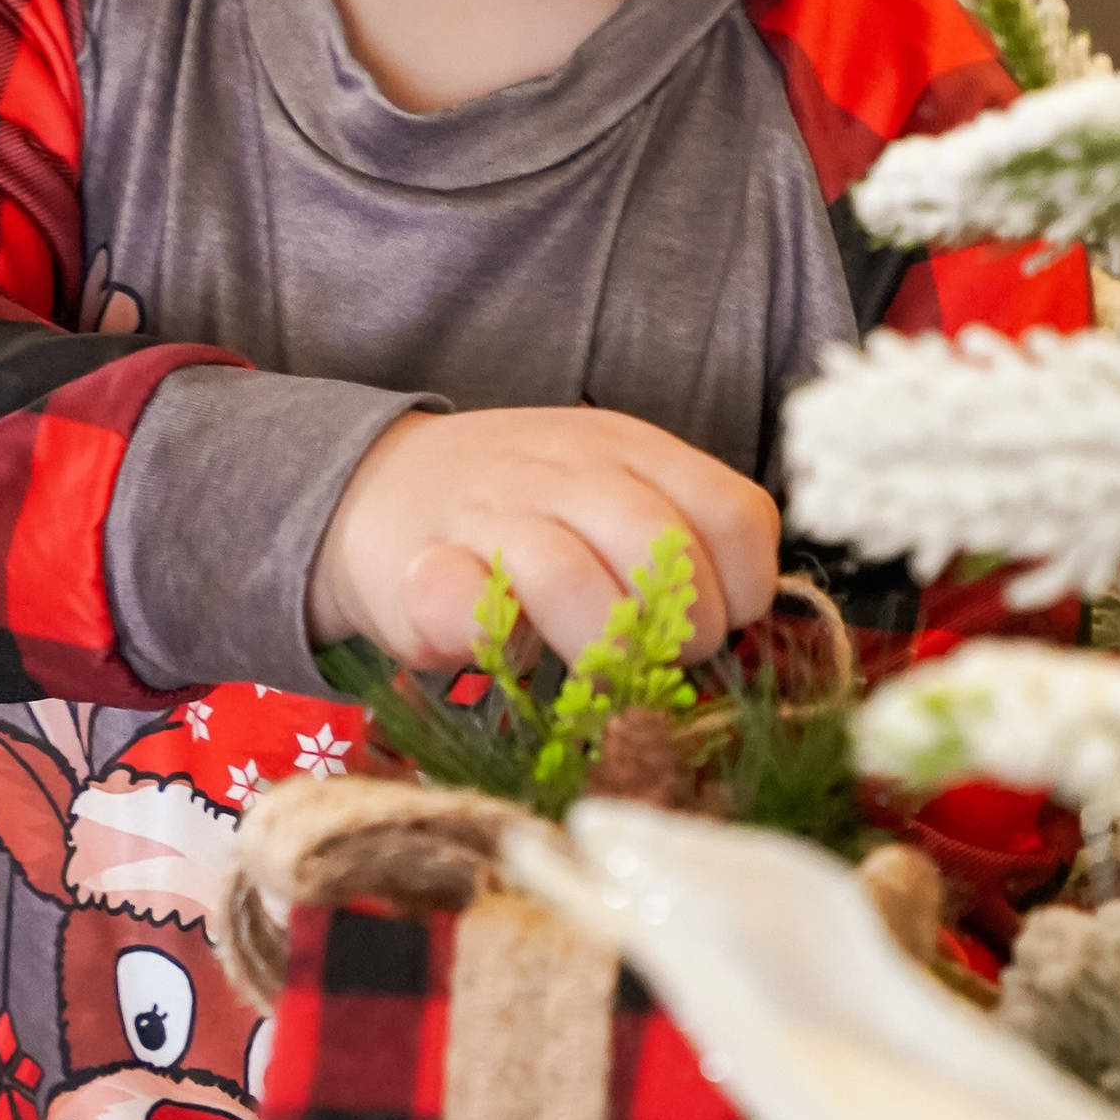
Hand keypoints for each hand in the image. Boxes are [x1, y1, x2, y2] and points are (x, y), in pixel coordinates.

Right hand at [307, 407, 778, 671]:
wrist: (378, 485)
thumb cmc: (524, 510)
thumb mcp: (611, 492)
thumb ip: (677, 537)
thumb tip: (739, 626)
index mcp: (630, 448)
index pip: (733, 514)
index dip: (741, 589)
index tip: (716, 624)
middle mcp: (567, 469)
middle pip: (659, 548)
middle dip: (680, 631)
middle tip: (659, 662)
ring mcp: (491, 512)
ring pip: (568, 578)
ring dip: (598, 648)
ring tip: (594, 671)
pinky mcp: (422, 568)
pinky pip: (471, 608)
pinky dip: (495, 640)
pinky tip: (504, 649)